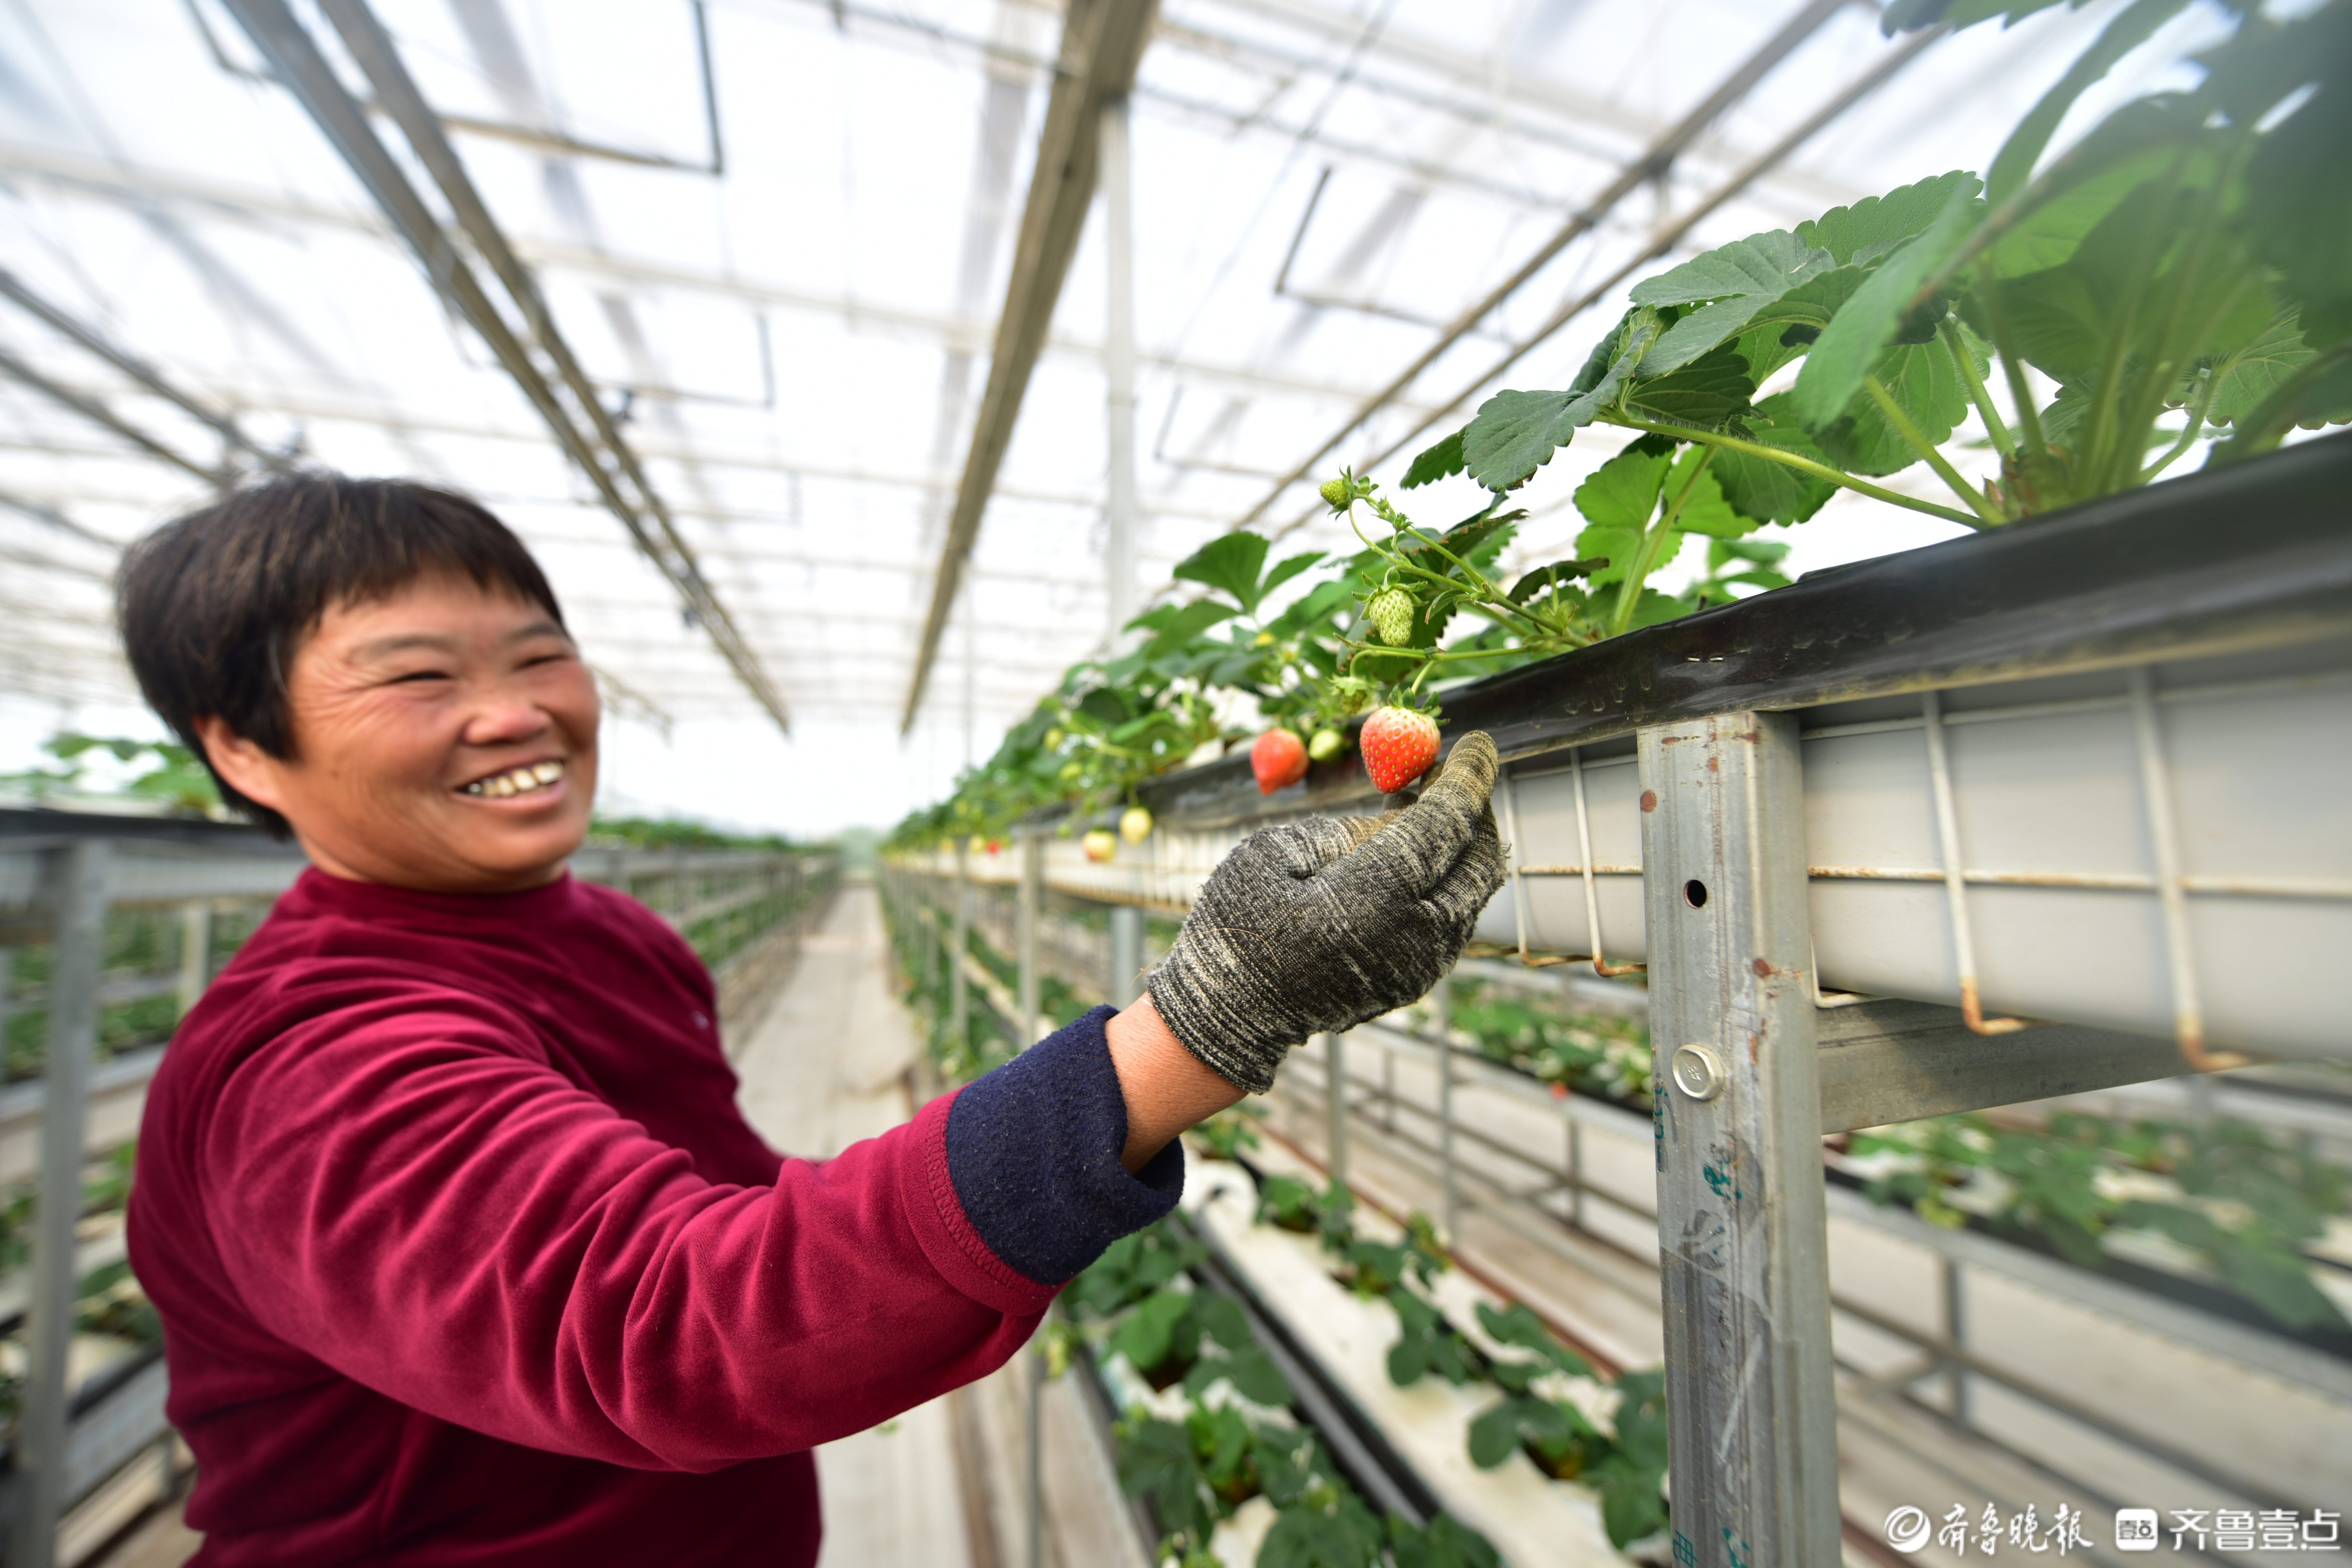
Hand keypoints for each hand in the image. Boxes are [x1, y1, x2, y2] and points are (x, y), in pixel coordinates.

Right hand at [1146, 731, 1507, 1092]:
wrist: (1228, 1013)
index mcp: (1377, 899)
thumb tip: (1409, 809)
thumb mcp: (1280, 852)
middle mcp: (1415, 937)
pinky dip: (1443, 879)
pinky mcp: (1415, 979)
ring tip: (1414, 810)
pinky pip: (1451, 918)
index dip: (1468, 776)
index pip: (1446, 823)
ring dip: (1458, 846)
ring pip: (1471, 892)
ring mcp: (1421, 965)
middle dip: (1474, 812)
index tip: (1480, 740)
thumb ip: (1353, 829)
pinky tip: (1406, 856)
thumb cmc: (1237, 923)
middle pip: (1480, 860)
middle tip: (1446, 776)